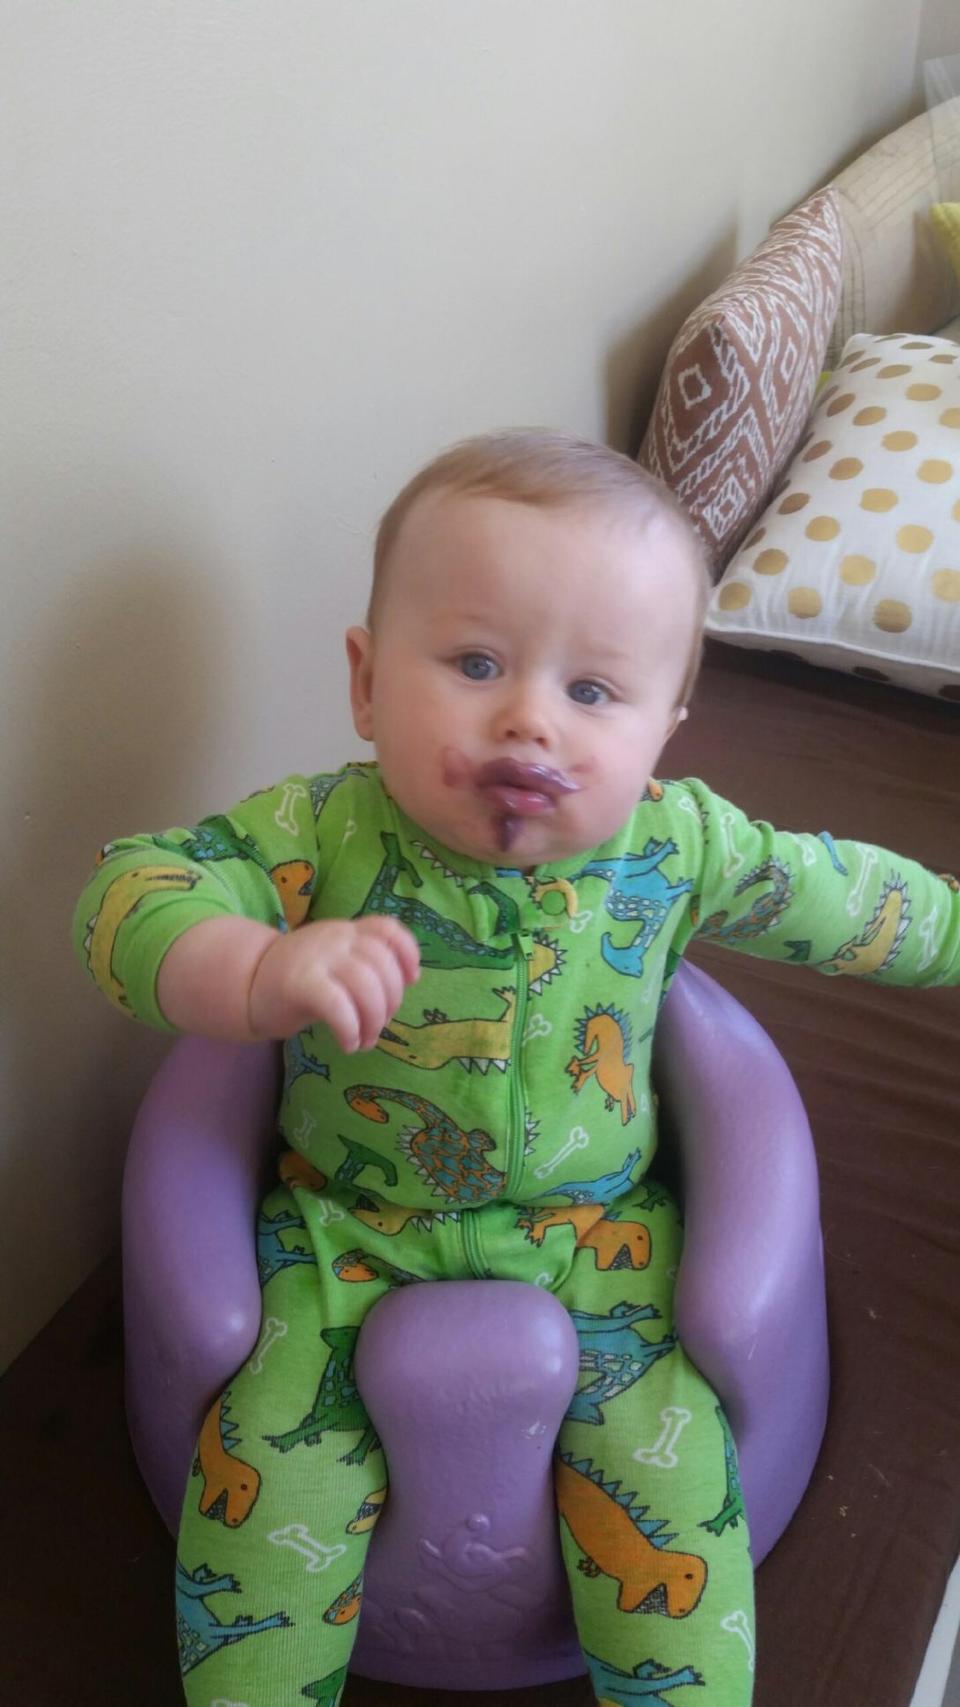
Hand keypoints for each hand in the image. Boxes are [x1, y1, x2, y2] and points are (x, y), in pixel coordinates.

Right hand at [248, 915, 419, 1050]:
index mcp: (347, 931)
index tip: (413, 980)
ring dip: (373, 1021)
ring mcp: (317, 957)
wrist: (245, 985)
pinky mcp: (300, 983)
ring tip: (365, 1040)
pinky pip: (338, 1006)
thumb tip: (403, 986)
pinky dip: (350, 1029)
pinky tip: (348, 1044)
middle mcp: (336, 938)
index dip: (408, 952)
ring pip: (365, 986)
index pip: (387, 928)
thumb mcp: (334, 963)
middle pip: (382, 965)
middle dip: (391, 1002)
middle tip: (378, 1027)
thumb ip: (364, 965)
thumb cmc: (297, 980)